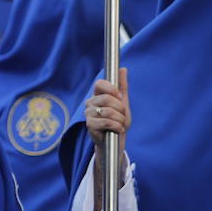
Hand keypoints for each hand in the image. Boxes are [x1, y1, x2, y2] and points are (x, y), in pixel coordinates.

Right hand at [87, 68, 130, 210]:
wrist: (115, 141)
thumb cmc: (118, 121)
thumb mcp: (123, 103)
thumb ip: (122, 87)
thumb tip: (123, 69)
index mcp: (97, 96)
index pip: (100, 84)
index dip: (112, 89)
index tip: (119, 98)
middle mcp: (90, 103)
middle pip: (107, 98)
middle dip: (120, 108)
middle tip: (122, 116)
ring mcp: (88, 114)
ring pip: (108, 110)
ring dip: (120, 119)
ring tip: (120, 124)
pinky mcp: (90, 125)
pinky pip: (107, 121)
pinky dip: (117, 126)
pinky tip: (118, 130)